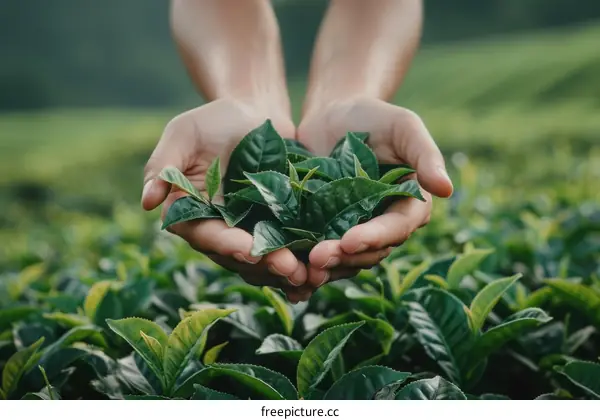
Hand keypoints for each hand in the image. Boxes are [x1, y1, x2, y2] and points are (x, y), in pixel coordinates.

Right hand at [141, 98, 309, 298]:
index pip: (205, 236)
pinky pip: (286, 253)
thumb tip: (147, 201)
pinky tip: (319, 275)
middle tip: (289, 268)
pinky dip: (301, 266)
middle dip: (263, 265)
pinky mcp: (277, 229)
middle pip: (237, 258)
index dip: (226, 245)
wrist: (255, 113)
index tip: (248, 248)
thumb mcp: (185, 133)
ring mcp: (249, 232)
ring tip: (309, 276)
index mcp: (192, 213)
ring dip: (284, 273)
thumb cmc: (214, 120)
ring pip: (263, 263)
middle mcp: (219, 230)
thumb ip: (164, 164)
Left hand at [295, 96, 453, 296]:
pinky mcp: (326, 229)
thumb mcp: (403, 125)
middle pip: (370, 251)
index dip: (375, 237)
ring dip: (327, 266)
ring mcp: (354, 228)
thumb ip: (425, 154)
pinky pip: (322, 253)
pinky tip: (289, 270)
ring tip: (302, 268)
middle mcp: (384, 223)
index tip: (350, 240)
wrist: (332, 114)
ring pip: (346, 259)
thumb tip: (446, 190)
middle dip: (345, 257)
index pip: (397, 228)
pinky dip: (308, 264)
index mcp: (408, 203)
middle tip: (317, 258)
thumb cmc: (373, 116)